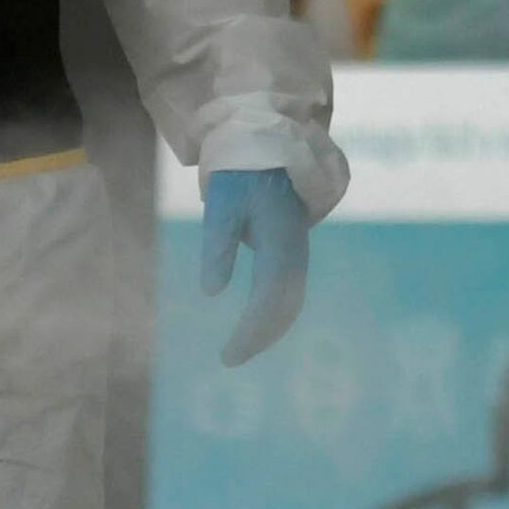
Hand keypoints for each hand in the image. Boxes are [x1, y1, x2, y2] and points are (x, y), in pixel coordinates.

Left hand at [199, 169, 311, 366]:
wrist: (270, 150)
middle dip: (261, 336)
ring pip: (291, 301)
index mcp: (280, 241)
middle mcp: (295, 251)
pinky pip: (288, 291)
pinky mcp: (291, 251)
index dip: (252, 329)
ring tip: (240, 349)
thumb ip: (217, 245)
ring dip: (269, 328)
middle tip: (230, 358)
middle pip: (286, 305)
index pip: (270, 296)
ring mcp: (297, 252)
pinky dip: (274, 313)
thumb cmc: (241, 175)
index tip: (229, 354)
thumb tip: (211, 291)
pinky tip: (255, 326)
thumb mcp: (222, 204)